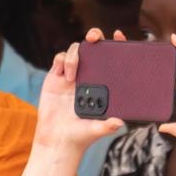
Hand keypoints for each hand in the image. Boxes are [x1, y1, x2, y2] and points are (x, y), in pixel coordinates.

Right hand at [34, 28, 124, 150]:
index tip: (119, 35)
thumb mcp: (96, 130)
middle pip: (93, 47)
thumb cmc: (81, 135)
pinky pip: (59, 59)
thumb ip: (106, 126)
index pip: (112, 59)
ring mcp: (72, 75)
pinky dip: (62, 61)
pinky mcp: (56, 77)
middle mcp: (89, 76)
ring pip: (76, 51)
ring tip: (72, 77)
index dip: (115, 45)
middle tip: (94, 38)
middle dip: (94, 36)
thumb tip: (119, 123)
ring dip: (74, 57)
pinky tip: (63, 74)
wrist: (57, 140)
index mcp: (103, 84)